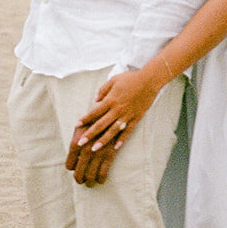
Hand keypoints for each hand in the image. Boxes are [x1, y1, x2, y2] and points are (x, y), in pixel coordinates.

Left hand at [63, 67, 162, 182]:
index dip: (85, 119)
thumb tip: (95, 100)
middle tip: (80, 143)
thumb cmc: (130, 78)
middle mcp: (117, 109)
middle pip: (101, 124)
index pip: (95, 112)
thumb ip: (103, 90)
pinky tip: (116, 147)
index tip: (76, 125)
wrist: (149, 80)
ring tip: (95, 149)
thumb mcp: (114, 80)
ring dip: (103, 140)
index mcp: (111, 100)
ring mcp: (127, 115)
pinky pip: (128, 130)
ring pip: (113, 130)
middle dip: (90, 134)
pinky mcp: (136, 118)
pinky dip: (122, 139)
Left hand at [65, 126, 121, 186]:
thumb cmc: (94, 120)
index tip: (74, 170)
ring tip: (89, 184)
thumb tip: (70, 152)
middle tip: (80, 181)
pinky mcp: (109, 155)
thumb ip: (74, 139)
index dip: (71, 169)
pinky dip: (101, 179)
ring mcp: (97, 153)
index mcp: (76, 143)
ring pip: (90, 175)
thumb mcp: (81, 127)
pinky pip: (103, 172)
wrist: (114, 114)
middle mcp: (85, 150)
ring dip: (89, 182)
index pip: (69, 165)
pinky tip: (101, 181)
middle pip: (79, 173)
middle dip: (79, 179)